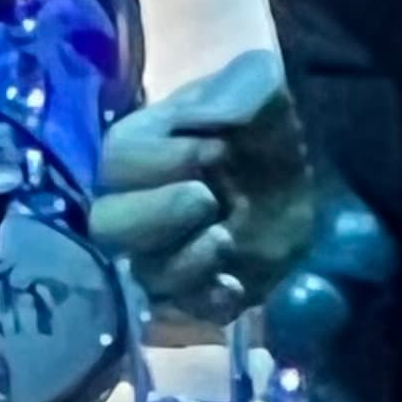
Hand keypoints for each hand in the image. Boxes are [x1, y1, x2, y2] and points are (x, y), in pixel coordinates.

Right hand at [89, 50, 316, 325]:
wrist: (293, 173)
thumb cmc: (258, 124)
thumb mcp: (257, 87)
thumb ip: (238, 91)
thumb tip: (210, 122)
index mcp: (137, 151)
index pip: (117, 161)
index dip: (158, 160)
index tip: (214, 148)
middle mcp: (135, 208)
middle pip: (109, 227)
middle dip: (156, 215)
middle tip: (207, 198)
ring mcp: (163, 255)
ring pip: (145, 275)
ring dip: (185, 263)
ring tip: (226, 237)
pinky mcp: (198, 292)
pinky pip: (185, 314)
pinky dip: (207, 304)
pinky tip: (234, 285)